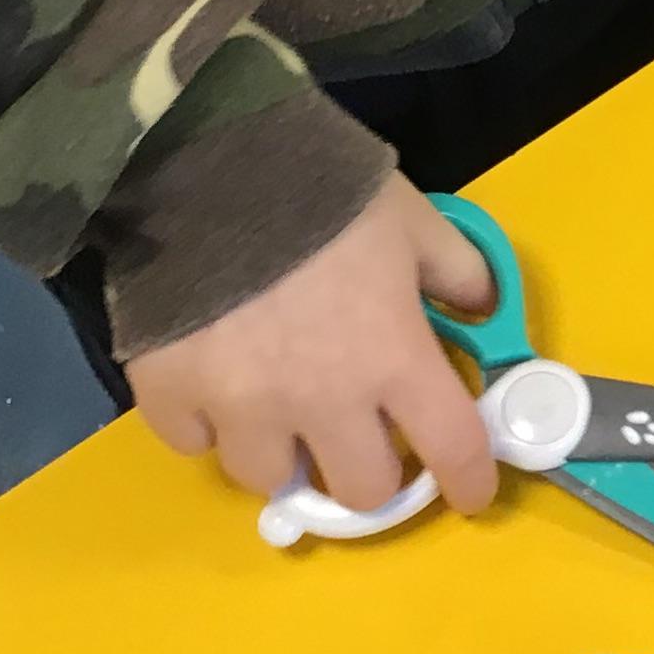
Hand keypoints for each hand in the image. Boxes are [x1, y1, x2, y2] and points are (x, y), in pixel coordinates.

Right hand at [128, 173, 498, 515]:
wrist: (207, 159)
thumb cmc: (324, 188)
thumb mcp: (412, 218)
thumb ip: (457, 271)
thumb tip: (482, 310)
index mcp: (392, 357)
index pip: (452, 449)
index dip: (469, 479)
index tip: (468, 490)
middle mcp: (322, 402)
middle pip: (361, 493)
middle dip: (369, 469)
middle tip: (358, 433)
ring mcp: (241, 408)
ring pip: (271, 480)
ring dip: (284, 450)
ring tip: (276, 403)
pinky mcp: (171, 397)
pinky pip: (194, 444)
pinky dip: (208, 424)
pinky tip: (214, 381)